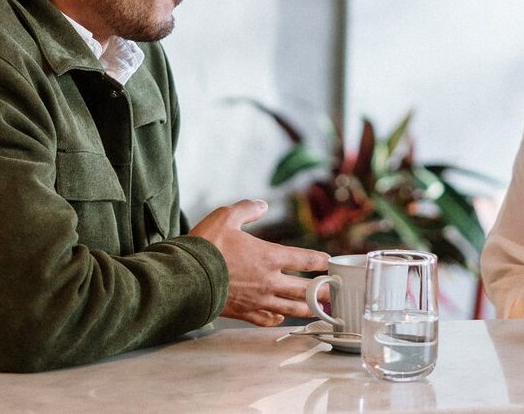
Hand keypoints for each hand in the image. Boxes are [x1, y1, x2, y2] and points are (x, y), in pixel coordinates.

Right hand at [190, 199, 328, 326]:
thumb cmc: (207, 246)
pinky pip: (268, 319)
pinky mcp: (245, 313)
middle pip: (305, 289)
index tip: (329, 262)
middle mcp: (269, 281)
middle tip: (336, 293)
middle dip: (323, 290)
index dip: (320, 261)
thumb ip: (247, 209)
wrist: (187, 277)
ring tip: (321, 310)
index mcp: (269, 256)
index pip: (304, 259)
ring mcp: (259, 300)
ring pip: (291, 308)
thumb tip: (261, 204)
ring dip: (309, 309)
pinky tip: (281, 316)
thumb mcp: (226, 216)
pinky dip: (278, 318)